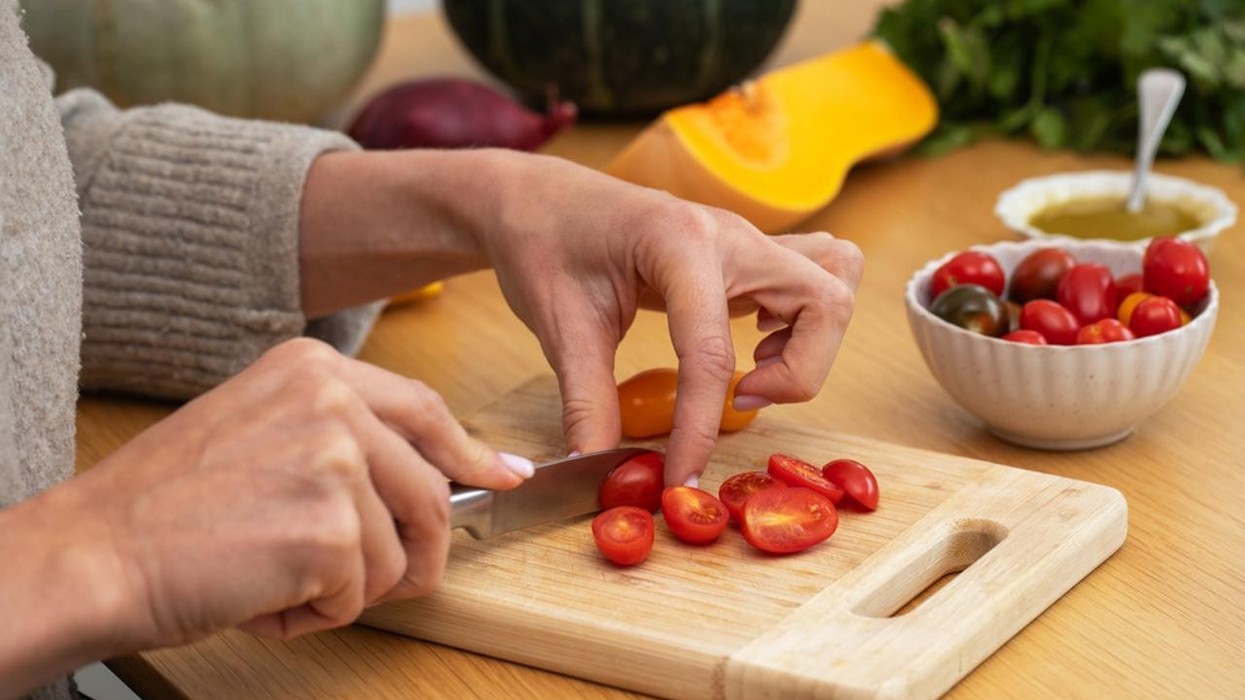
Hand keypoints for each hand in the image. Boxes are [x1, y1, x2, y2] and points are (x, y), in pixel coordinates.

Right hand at [34, 339, 529, 653]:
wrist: (94, 553)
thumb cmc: (166, 507)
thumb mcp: (260, 432)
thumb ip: (344, 439)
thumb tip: (438, 474)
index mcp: (314, 369)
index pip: (424, 410)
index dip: (470, 452)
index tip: (504, 475)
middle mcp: (332, 400)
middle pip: (431, 490)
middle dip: (422, 550)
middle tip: (399, 581)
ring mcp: (336, 459)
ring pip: (401, 550)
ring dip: (353, 587)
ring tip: (283, 581)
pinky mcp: (331, 526)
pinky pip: (363, 591)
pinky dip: (319, 613)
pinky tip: (266, 596)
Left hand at [298, 149, 860, 486]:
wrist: (536, 197)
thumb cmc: (544, 243)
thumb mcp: (559, 325)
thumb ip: (587, 400)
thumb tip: (601, 468)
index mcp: (677, 242)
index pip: (712, 349)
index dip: (701, 426)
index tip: (682, 475)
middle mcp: (727, 234)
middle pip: (824, 300)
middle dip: (800, 370)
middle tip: (741, 398)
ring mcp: (743, 238)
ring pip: (834, 280)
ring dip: (811, 340)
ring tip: (753, 368)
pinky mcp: (744, 252)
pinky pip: (812, 277)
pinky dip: (802, 321)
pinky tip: (752, 344)